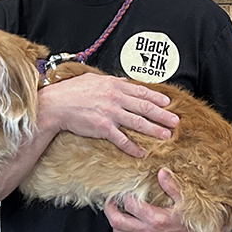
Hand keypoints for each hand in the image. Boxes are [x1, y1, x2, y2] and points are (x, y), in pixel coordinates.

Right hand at [39, 72, 177, 157]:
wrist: (55, 105)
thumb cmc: (72, 91)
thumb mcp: (94, 79)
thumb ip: (112, 81)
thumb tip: (125, 81)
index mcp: (114, 85)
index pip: (141, 92)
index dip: (156, 98)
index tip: (167, 103)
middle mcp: (115, 99)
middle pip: (145, 108)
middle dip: (162, 115)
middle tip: (175, 121)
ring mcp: (110, 114)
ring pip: (138, 123)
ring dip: (154, 130)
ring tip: (166, 135)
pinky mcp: (103, 128)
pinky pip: (121, 139)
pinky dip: (133, 147)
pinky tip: (141, 152)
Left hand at [105, 168, 205, 231]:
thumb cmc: (194, 222)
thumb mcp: (186, 201)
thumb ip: (172, 186)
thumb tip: (161, 172)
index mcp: (156, 218)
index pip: (129, 205)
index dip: (124, 195)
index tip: (125, 190)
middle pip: (116, 220)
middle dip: (109, 208)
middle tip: (110, 200)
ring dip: (114, 221)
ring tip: (116, 212)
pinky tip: (123, 227)